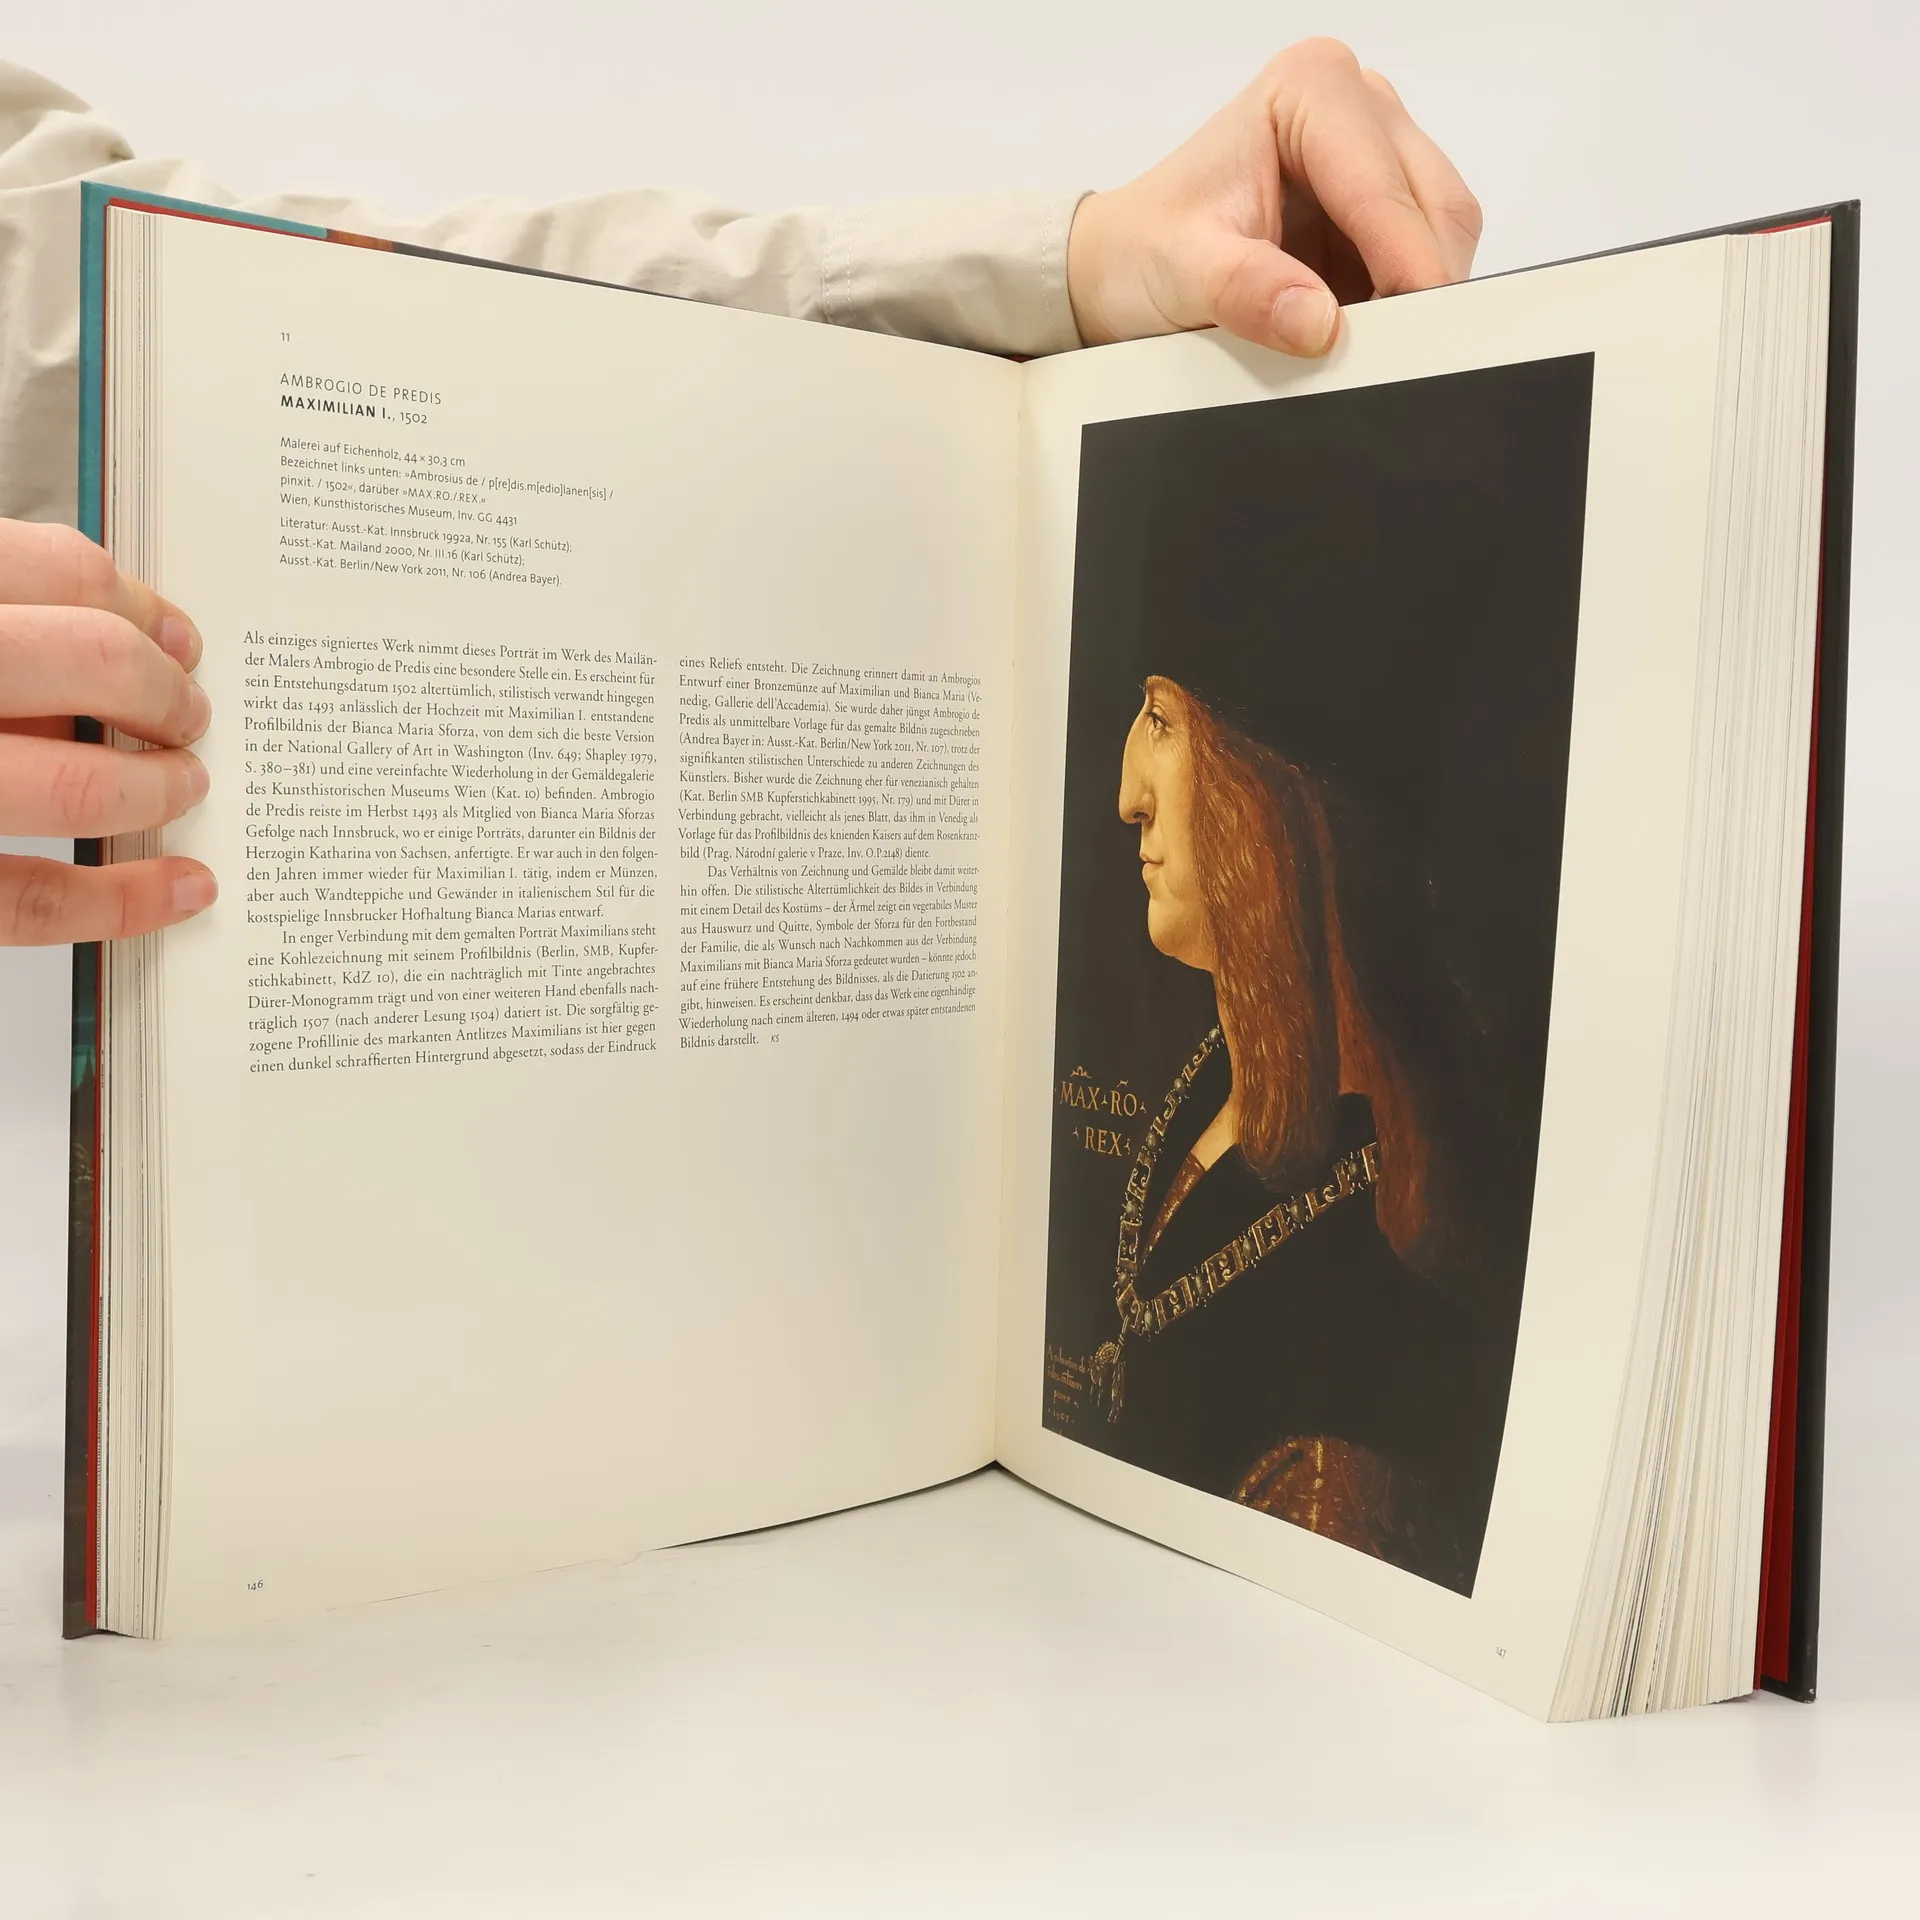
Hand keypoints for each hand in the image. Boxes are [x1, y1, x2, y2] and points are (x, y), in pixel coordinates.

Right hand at [0, 519, 215, 943]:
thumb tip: (112, 645)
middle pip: (88, 661)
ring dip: (159, 788)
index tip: (175, 637)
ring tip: (185, 787)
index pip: (55, 570)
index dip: (136, 606)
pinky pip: (32, 898)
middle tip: (189, 717)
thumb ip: (8, 625)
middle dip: (164, 693)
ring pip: (78, 785)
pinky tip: (181, 886)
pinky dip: (122, 900)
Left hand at [1066, 39, 1481, 356]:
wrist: (1123, 269)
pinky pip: (1422, 257)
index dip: (1404, 264)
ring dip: (1416, 294)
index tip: (1411, 329)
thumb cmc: (1144, 251)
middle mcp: (1355, 105)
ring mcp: (1374, 153)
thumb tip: (1317, 321)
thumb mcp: (1184, 274)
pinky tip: (1365, 329)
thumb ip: (1249, 293)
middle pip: (1434, 203)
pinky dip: (1404, 301)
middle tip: (1398, 355)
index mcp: (1310, 90)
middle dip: (1421, 283)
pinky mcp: (1377, 206)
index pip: (1382, 187)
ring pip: (1441, 231)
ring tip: (1370, 345)